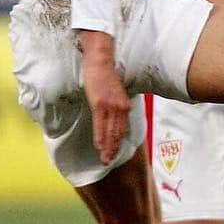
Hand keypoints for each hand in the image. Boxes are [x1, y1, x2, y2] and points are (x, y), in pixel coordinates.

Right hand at [79, 31, 130, 165]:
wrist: (101, 61)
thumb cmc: (105, 76)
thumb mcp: (114, 93)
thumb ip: (115, 105)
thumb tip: (111, 116)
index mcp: (124, 106)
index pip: (122, 129)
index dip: (118, 143)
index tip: (115, 154)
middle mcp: (121, 108)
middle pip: (118, 133)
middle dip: (113, 149)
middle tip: (107, 162)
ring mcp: (111, 106)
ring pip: (110, 132)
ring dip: (107, 147)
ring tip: (104, 160)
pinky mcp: (101, 103)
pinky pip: (101, 124)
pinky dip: (100, 137)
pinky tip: (99, 146)